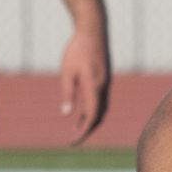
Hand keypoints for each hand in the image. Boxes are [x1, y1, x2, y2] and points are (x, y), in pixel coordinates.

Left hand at [59, 20, 109, 141]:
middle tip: (74, 139)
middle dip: (87, 130)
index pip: (91, 116)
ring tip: (77, 128)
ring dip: (90, 120)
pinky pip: (101, 100)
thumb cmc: (77, 49)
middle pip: (98, 116)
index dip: (82, 131)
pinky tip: (82, 111)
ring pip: (101, 109)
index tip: (73, 141)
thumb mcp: (67, 71)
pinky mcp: (104, 79)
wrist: (93, 30)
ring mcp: (105, 84)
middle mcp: (103, 88)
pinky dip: (93, 110)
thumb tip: (66, 114)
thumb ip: (68, 93)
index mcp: (94, 87)